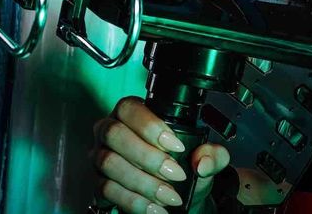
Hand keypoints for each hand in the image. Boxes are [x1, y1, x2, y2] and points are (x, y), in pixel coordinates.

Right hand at [91, 96, 230, 213]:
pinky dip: (134, 201)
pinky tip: (155, 208)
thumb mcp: (205, 158)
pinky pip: (106, 189)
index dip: (151, 126)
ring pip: (110, 163)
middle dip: (148, 157)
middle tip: (176, 174)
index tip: (177, 147)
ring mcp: (100, 155)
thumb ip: (213, 154)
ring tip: (169, 196)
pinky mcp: (97, 182)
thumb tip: (201, 161)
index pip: (130, 108)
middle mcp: (110, 130)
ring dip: (142, 182)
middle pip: (115, 134)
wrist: (176, 197)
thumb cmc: (185, 167)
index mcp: (133, 113)